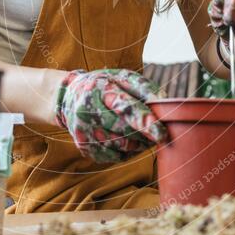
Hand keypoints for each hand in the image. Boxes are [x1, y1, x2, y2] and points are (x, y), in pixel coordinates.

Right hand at [54, 68, 168, 163]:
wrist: (69, 97)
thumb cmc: (104, 85)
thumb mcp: (122, 78)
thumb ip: (145, 88)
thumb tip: (166, 103)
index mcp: (99, 91)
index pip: (125, 108)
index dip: (144, 122)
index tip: (161, 134)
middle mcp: (88, 113)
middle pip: (124, 132)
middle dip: (145, 136)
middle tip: (158, 134)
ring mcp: (84, 133)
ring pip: (121, 147)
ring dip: (138, 145)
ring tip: (142, 135)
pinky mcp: (85, 148)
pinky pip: (114, 157)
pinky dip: (127, 152)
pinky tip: (127, 141)